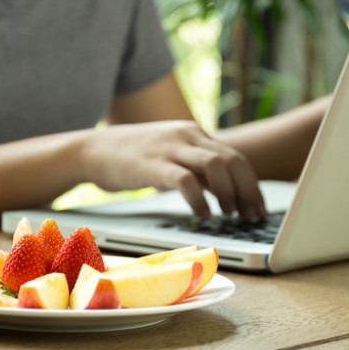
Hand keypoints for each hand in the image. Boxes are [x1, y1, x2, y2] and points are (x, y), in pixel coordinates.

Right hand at [79, 120, 267, 219]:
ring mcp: (170, 148)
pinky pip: (187, 181)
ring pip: (216, 166)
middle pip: (233, 161)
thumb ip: (197, 169)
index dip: (252, 185)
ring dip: (229, 193)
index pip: (235, 157)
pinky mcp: (152, 164)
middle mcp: (186, 136)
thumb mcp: (170, 157)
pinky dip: (200, 200)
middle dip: (248, 191)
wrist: (90, 150)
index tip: (258, 208)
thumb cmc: (131, 159)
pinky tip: (202, 215)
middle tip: (252, 216)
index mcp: (193, 133)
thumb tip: (226, 191)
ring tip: (228, 214)